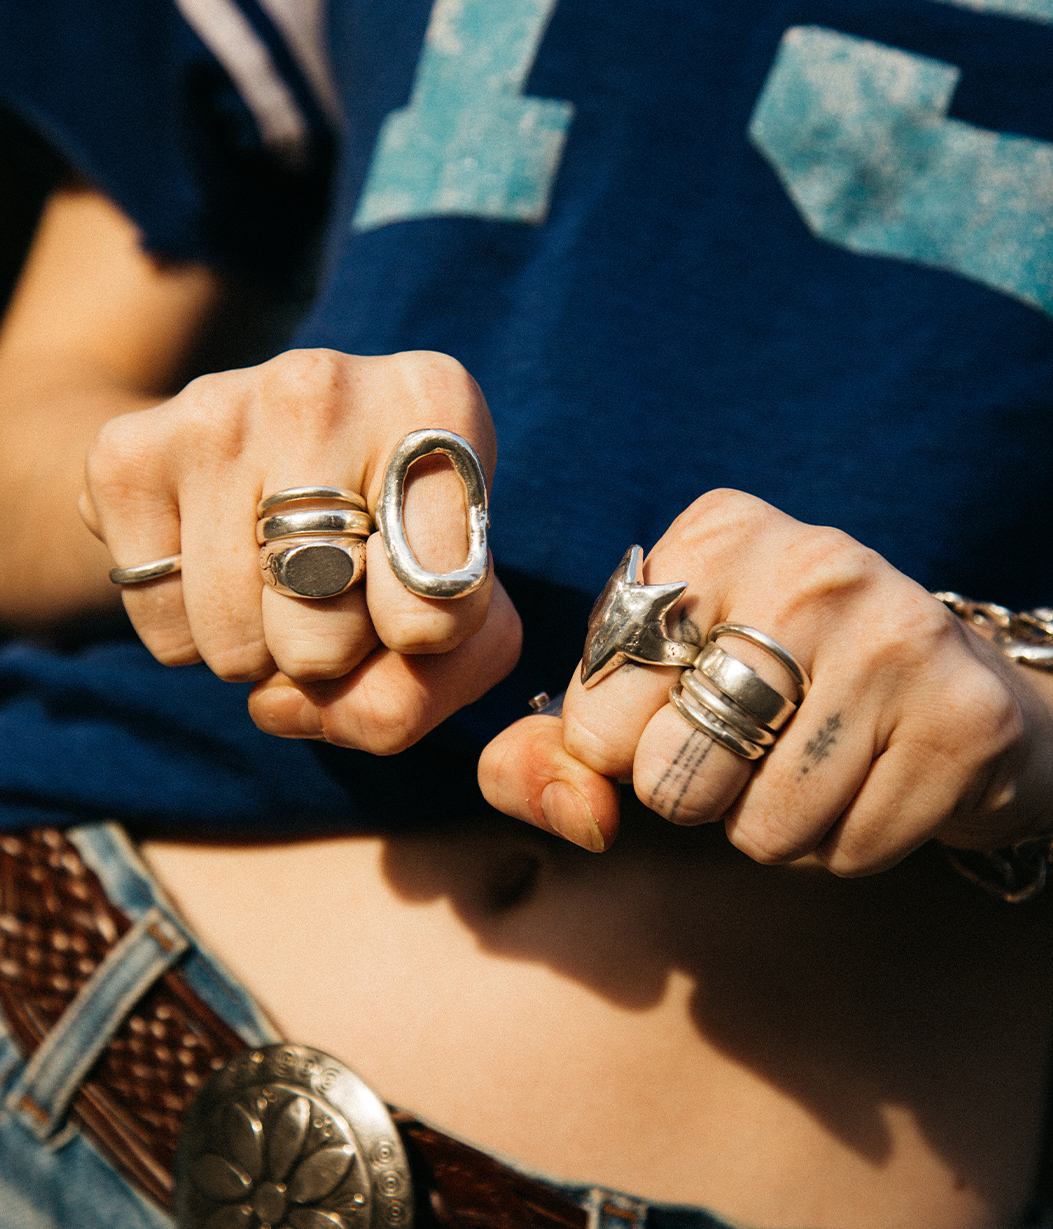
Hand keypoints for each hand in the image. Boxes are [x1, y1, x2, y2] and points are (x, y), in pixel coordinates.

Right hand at [80, 348, 521, 751]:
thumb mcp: (467, 612)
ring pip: (236, 646)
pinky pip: (165, 632)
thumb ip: (426, 688)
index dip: (427, 639)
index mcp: (435, 401)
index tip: (421, 599)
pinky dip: (195, 639)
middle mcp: (323, 387)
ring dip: (262, 654)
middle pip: (326, 641)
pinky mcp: (126, 454)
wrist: (276, 453)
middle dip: (335, 654)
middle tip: (341, 592)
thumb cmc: (400, 544)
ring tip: (284, 585)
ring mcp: (215, 412)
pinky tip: (222, 568)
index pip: (438, 604)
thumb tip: (286, 704)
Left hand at [479, 489, 1052, 873]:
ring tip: (820, 756)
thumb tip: (571, 808)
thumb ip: (553, 751)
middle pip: (673, 777)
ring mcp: (895, 633)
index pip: (596, 714)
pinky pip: (845, 852)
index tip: (678, 714)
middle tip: (754, 742)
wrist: (947, 693)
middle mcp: (808, 563)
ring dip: (776, 825)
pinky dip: (846, 845)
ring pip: (762, 829)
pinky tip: (875, 776)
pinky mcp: (962, 715)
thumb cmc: (773, 690)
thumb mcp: (647, 692)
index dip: (624, 752)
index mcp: (712, 536)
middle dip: (698, 795)